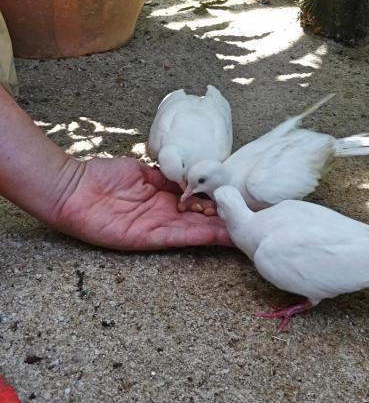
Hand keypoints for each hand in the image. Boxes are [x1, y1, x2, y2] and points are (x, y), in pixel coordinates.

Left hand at [52, 157, 230, 249]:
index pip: (199, 204)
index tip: (240, 203)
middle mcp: (166, 216)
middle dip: (226, 222)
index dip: (219, 205)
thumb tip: (194, 178)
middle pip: (202, 221)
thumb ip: (169, 178)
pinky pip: (180, 237)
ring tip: (246, 232)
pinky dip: (201, 236)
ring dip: (221, 233)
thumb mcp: (144, 172)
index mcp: (166, 199)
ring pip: (197, 232)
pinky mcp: (148, 238)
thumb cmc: (104, 177)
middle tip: (253, 222)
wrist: (73, 188)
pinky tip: (222, 236)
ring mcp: (159, 228)